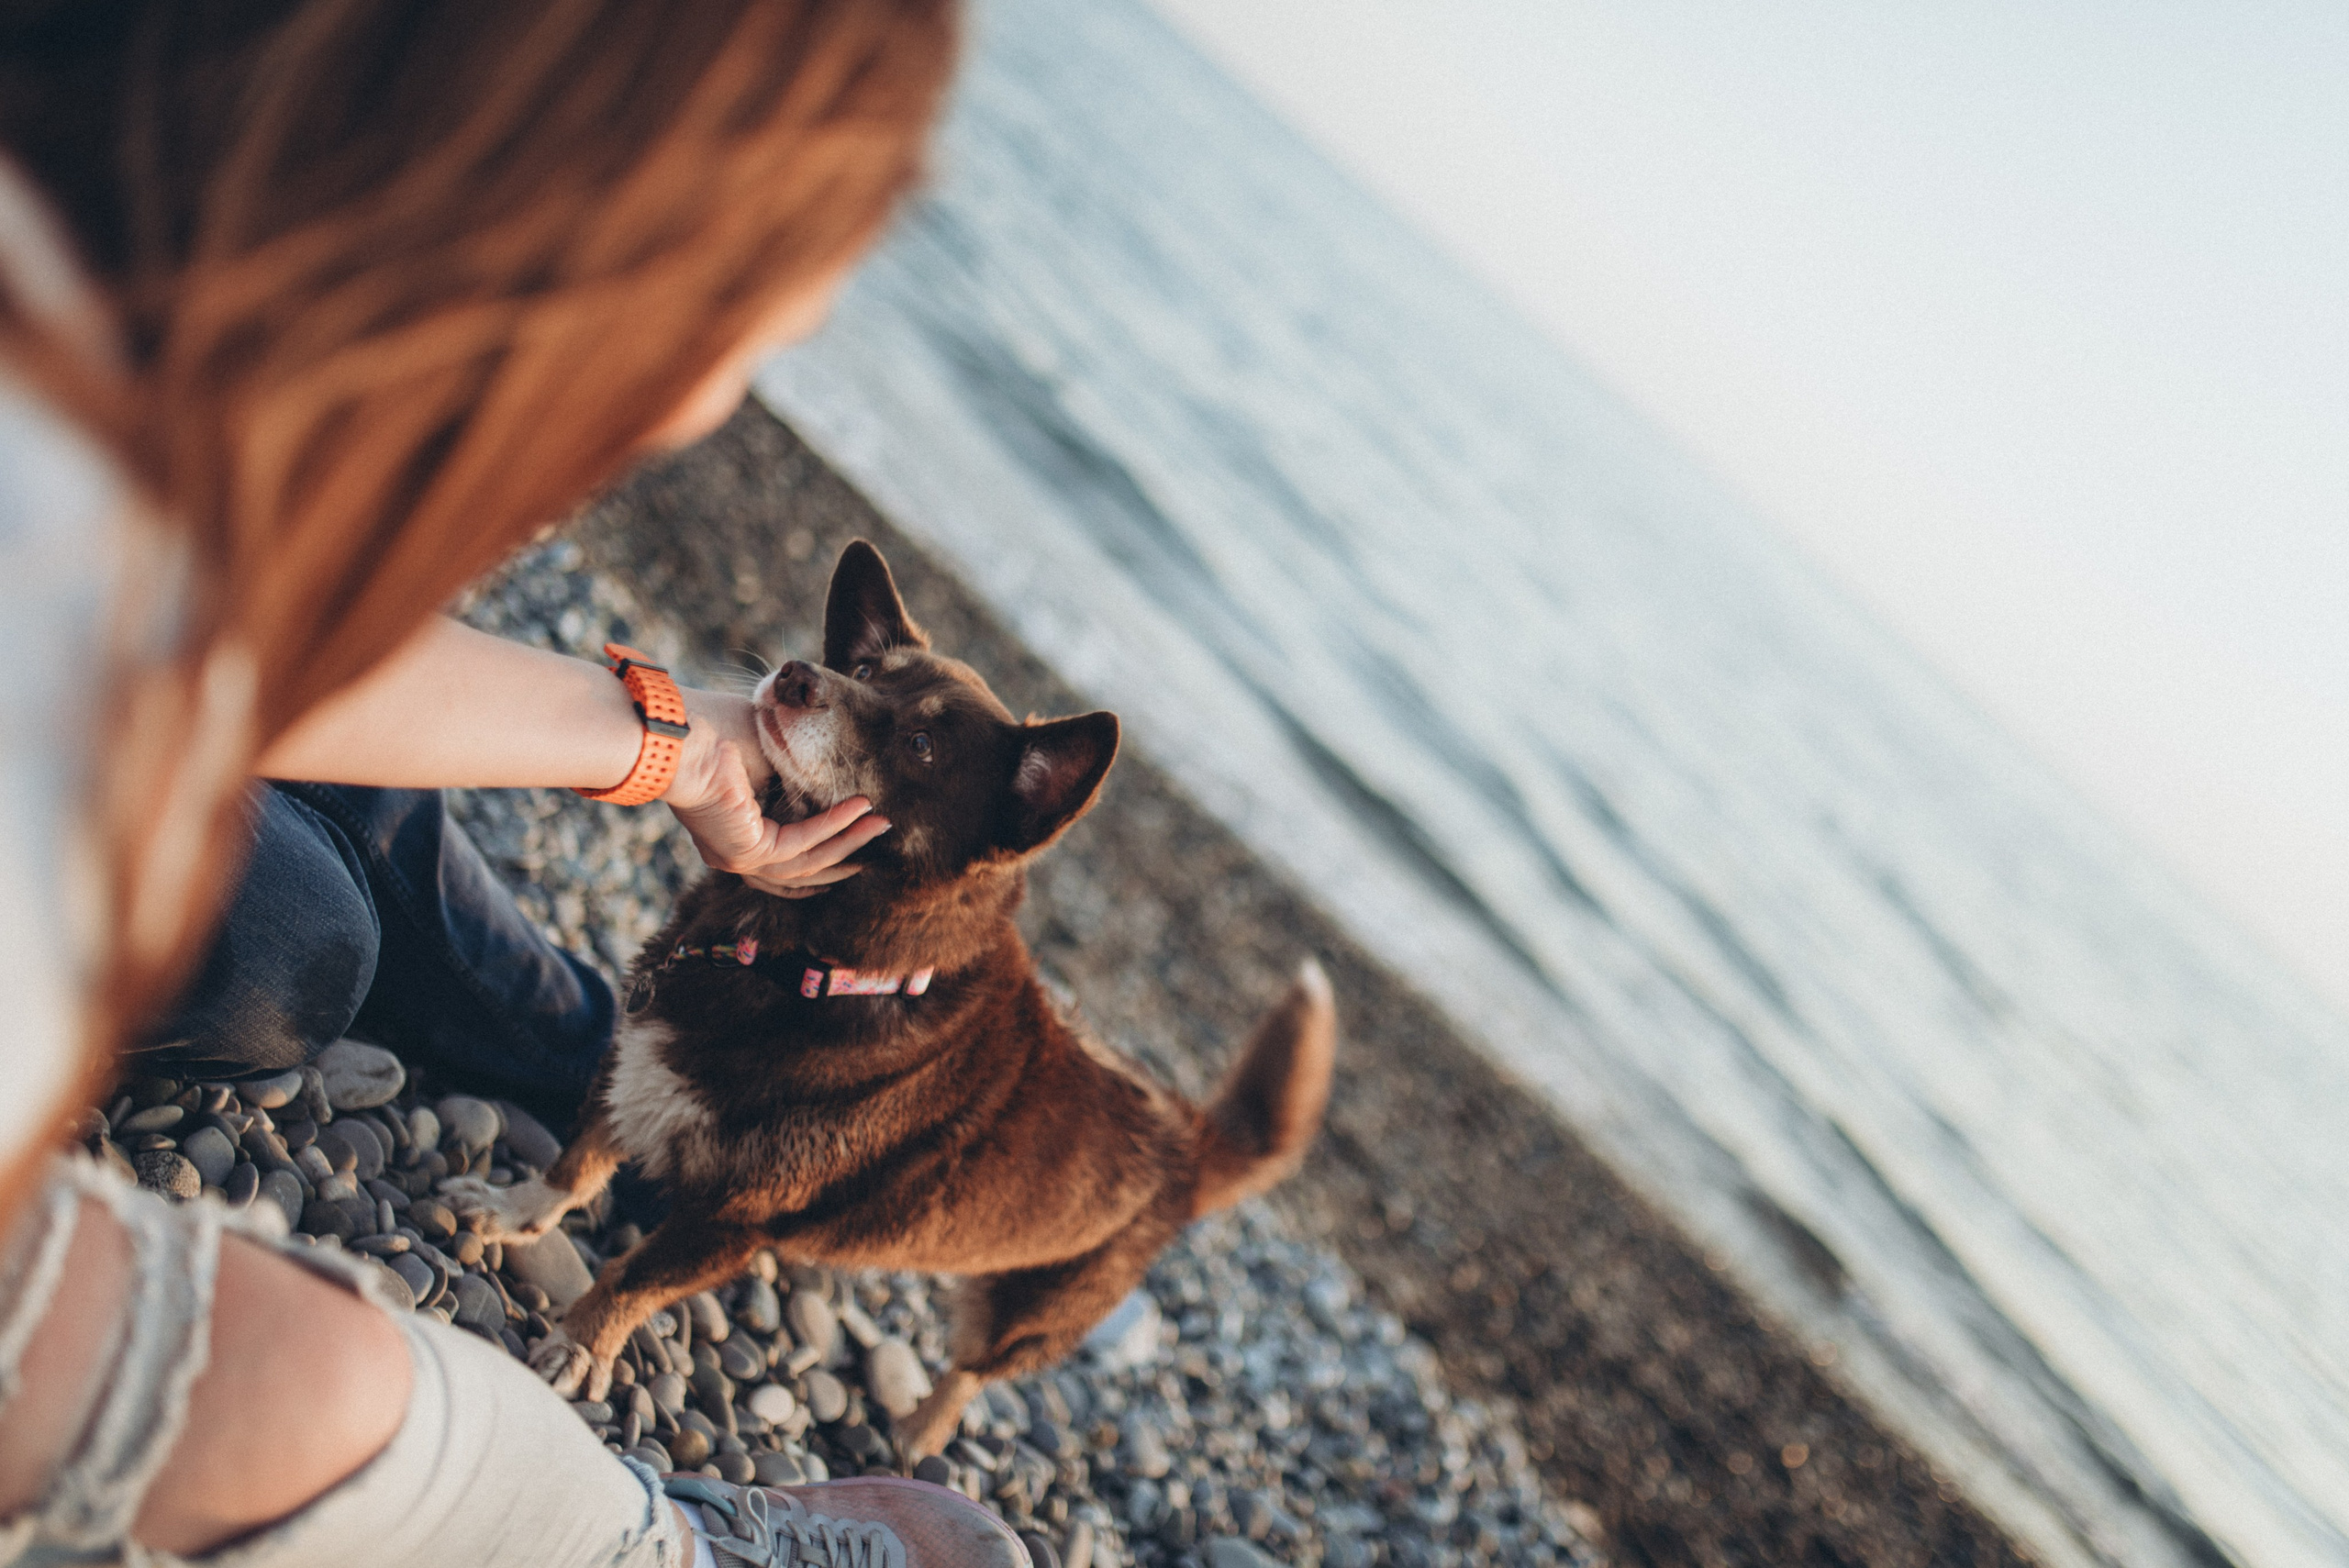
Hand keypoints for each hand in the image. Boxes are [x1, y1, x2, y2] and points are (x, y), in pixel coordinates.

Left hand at [661, 689, 889, 895]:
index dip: (825, 844)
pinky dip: (835, 826)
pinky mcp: (748, 851)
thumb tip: (829, 780)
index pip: (784, 852)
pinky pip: (803, 843)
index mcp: (731, 831)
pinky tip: (860, 808)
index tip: (858, 825)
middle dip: (846, 852)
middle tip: (879, 832)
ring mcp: (739, 856)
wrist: (677, 736)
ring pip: (807, 862)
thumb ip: (793, 776)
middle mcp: (734, 851)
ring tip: (880, 824)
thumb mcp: (764, 755)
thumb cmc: (710, 732)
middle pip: (802, 868)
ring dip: (849, 843)